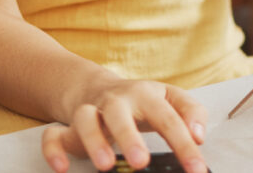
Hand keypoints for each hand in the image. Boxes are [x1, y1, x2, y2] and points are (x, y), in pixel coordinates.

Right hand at [41, 79, 208, 172]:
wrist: (96, 87)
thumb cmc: (141, 100)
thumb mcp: (170, 99)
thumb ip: (191, 113)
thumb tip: (199, 135)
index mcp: (146, 95)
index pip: (168, 118)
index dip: (184, 144)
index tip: (196, 169)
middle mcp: (116, 101)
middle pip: (120, 114)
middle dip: (129, 137)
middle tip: (140, 162)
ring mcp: (89, 111)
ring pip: (85, 120)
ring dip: (94, 142)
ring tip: (105, 165)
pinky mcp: (67, 127)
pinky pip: (53, 135)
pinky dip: (53, 150)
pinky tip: (61, 167)